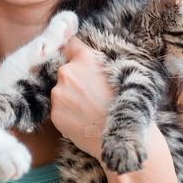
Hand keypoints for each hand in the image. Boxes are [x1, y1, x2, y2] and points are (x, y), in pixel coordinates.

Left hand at [49, 36, 114, 160]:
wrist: (121, 138)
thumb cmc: (127, 105)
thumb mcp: (122, 74)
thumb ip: (98, 64)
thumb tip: (87, 59)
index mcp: (85, 58)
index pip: (71, 44)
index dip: (75, 52)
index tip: (77, 58)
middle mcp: (67, 72)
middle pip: (65, 71)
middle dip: (75, 80)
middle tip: (91, 94)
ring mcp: (58, 93)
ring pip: (61, 91)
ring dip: (70, 98)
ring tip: (89, 111)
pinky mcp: (54, 113)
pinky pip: (59, 109)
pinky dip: (68, 115)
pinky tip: (83, 121)